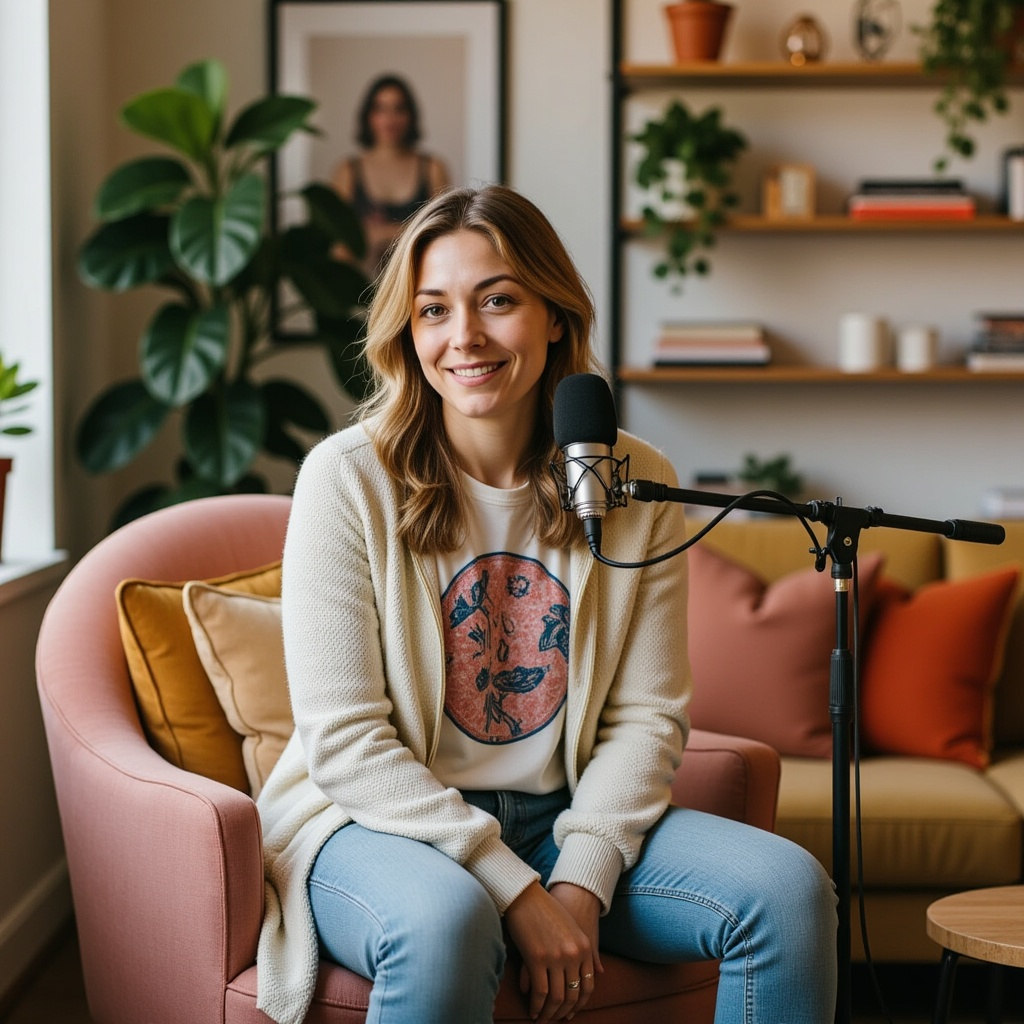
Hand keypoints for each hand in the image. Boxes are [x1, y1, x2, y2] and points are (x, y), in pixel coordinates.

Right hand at [505, 882, 597, 1020]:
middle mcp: (573, 954)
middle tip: (554, 1020)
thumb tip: (598, 972)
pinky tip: (532, 1010)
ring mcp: (555, 958)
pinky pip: (539, 992)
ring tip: (542, 1020)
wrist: (527, 894)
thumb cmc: (549, 909)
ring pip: (556, 998)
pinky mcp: (535, 958)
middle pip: (572, 995)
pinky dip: (536, 1006)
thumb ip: (586, 950)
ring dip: (549, 1014)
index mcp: (584, 947)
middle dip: (563, 1013)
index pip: (588, 986)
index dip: (579, 1004)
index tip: (570, 1012)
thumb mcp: (574, 928)